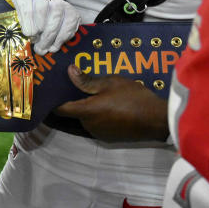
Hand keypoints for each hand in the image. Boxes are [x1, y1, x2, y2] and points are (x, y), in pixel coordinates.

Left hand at [7, 0, 79, 53]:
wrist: (35, 30)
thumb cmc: (15, 25)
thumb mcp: (3, 16)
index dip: (26, 9)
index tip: (26, 30)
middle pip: (42, 1)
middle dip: (38, 24)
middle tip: (33, 40)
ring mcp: (58, 2)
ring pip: (57, 11)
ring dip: (50, 34)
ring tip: (42, 49)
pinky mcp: (71, 12)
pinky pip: (70, 21)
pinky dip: (62, 36)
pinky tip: (53, 47)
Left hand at [54, 65, 168, 141]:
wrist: (158, 120)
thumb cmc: (133, 98)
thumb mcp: (110, 83)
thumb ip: (87, 80)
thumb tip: (69, 70)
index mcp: (86, 112)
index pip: (60, 109)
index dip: (53, 100)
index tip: (50, 90)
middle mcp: (88, 125)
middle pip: (73, 112)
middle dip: (73, 100)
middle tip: (75, 85)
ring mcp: (99, 133)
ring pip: (85, 118)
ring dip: (86, 108)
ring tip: (92, 93)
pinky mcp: (109, 137)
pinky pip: (96, 124)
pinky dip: (97, 116)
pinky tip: (106, 105)